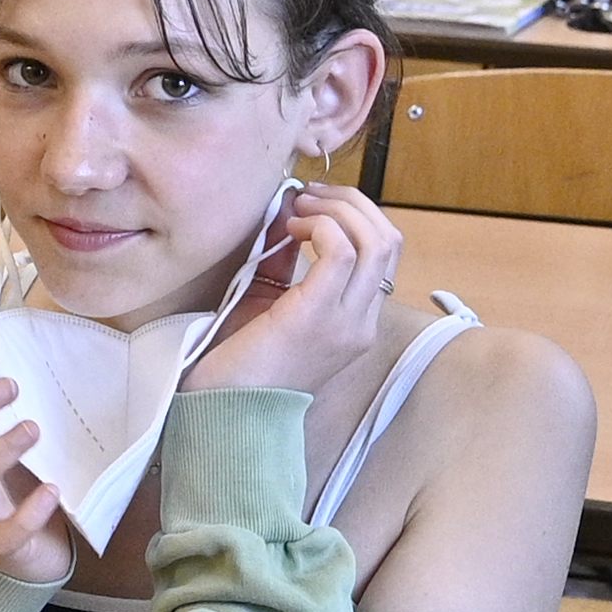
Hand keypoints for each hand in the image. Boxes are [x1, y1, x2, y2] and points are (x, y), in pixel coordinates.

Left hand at [182, 186, 403, 398]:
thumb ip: (285, 258)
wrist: (223, 414)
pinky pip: (341, 252)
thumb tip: (287, 207)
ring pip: (375, 241)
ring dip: (337, 211)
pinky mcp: (317, 317)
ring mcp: (346, 322)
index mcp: (356, 321)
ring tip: (299, 211)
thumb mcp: (269, 300)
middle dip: (351, 203)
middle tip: (308, 197)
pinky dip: (319, 228)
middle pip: (388, 240)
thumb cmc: (237, 363)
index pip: (383, 252)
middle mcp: (361, 322)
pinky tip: (291, 230)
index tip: (310, 205)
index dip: (354, 215)